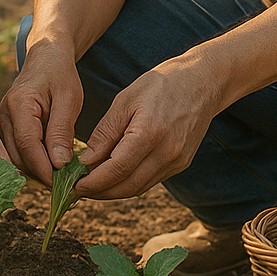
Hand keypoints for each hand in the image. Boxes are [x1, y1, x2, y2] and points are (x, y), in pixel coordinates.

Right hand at [0, 45, 83, 186]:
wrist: (46, 58)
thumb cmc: (60, 75)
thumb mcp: (69, 99)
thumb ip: (62, 130)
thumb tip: (58, 164)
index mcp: (19, 104)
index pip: (28, 144)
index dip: (44, 167)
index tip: (61, 184)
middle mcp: (3, 114)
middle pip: (17, 155)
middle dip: (39, 173)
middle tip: (63, 184)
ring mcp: (0, 121)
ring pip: (13, 158)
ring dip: (34, 169)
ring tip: (58, 176)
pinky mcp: (3, 127)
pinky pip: (12, 151)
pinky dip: (29, 162)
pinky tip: (46, 165)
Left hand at [75, 55, 218, 199]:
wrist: (202, 82)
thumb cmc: (161, 85)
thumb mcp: (126, 100)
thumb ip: (106, 132)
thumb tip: (86, 161)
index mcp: (150, 133)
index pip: (116, 169)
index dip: (93, 182)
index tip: (74, 186)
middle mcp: (167, 153)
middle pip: (128, 186)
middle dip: (100, 192)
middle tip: (77, 190)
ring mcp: (177, 161)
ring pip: (139, 188)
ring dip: (114, 191)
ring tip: (92, 185)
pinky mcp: (182, 164)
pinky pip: (151, 180)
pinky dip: (130, 182)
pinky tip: (115, 175)